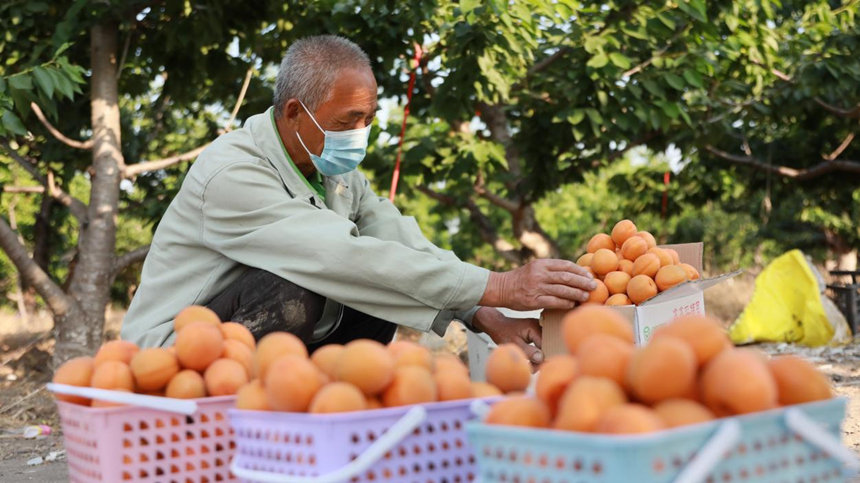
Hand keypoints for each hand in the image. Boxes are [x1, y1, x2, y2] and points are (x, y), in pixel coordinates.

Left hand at [473, 307, 543, 364]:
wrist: (497, 325)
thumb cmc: (503, 332)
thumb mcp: (514, 344)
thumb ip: (528, 351)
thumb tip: (541, 358)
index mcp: (535, 327)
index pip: (545, 345)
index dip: (542, 358)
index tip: (536, 368)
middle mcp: (539, 326)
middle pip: (547, 346)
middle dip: (540, 359)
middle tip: (532, 369)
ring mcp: (539, 329)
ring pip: (544, 347)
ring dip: (538, 358)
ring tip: (530, 367)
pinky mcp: (537, 333)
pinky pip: (541, 345)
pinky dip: (536, 353)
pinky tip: (530, 361)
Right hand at [479, 259, 595, 310]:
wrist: (501, 288)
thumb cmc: (521, 279)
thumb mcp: (534, 268)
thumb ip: (550, 270)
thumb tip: (574, 275)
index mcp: (541, 264)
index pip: (565, 265)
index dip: (580, 271)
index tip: (589, 276)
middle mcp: (539, 274)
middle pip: (567, 277)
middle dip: (582, 282)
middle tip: (593, 286)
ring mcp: (536, 287)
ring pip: (562, 290)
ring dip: (577, 293)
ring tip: (586, 296)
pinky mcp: (534, 300)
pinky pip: (554, 302)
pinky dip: (565, 303)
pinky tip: (572, 304)